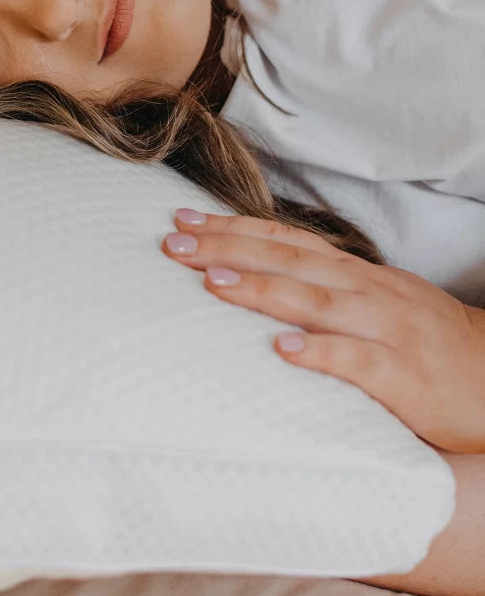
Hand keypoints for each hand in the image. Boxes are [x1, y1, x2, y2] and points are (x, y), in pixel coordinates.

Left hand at [161, 208, 484, 453]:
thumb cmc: (422, 341)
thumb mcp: (371, 299)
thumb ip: (320, 286)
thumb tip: (250, 273)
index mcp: (353, 272)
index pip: (284, 237)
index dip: (233, 226)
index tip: (182, 219)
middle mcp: (365, 290)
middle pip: (289, 259)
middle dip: (228, 247)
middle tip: (174, 243)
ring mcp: (386, 329)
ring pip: (317, 301)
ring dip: (262, 289)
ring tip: (212, 282)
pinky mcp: (403, 376)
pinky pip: (358, 361)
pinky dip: (319, 352)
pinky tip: (280, 349)